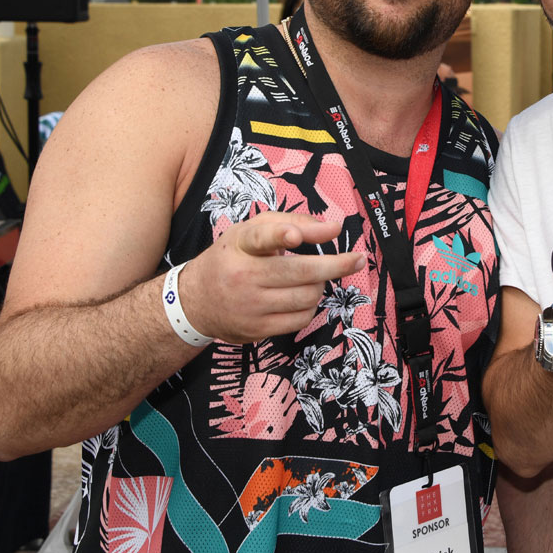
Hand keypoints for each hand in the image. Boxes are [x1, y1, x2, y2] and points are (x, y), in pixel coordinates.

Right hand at [179, 211, 365, 343]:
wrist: (195, 301)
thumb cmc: (233, 258)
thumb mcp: (253, 231)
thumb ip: (294, 222)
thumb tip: (333, 228)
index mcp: (241, 245)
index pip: (261, 238)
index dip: (280, 236)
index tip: (295, 236)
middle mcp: (243, 276)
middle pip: (300, 272)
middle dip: (336, 264)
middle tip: (357, 259)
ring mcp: (249, 306)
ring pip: (307, 296)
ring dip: (320, 285)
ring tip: (314, 277)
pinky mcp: (256, 329)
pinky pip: (301, 319)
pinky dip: (311, 306)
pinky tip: (302, 296)